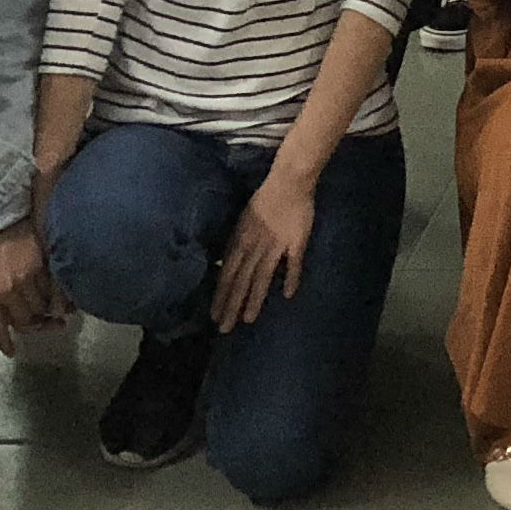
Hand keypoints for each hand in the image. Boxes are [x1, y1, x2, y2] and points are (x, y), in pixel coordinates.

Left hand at [0, 225, 65, 351]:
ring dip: (51, 310)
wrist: (1, 221)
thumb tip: (16, 322)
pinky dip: (61, 296)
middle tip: (50, 324)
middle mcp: (9, 290)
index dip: (6, 341)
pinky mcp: (44, 265)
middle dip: (37, 325)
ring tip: (59, 310)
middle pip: (27, 320)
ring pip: (44, 306)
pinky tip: (66, 297)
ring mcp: (28, 278)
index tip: (12, 352)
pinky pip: (55, 289)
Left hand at [213, 168, 314, 329]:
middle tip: (224, 328)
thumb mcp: (243, 222)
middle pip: (240, 279)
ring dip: (254, 298)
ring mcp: (275, 244)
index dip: (221, 296)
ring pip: (261, 276)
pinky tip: (288, 295)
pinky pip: (294, 262)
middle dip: (232, 305)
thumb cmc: (264, 200)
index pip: (227, 274)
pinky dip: (291, 277)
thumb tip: (224, 265)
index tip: (214, 317)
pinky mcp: (296, 241)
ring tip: (248, 319)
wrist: (288, 181)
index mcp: (240, 241)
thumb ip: (237, 245)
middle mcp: (253, 246)